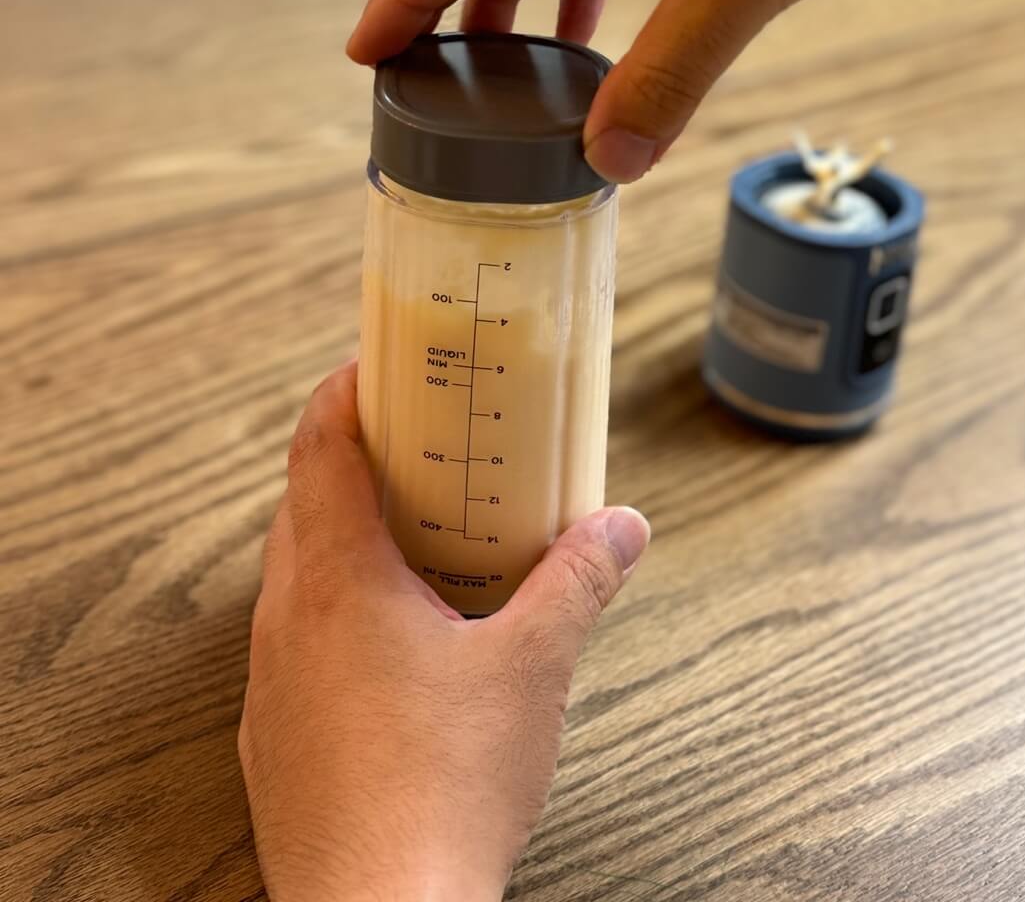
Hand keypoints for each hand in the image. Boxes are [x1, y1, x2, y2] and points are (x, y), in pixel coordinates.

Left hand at [239, 364, 649, 901]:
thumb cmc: (445, 789)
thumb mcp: (533, 668)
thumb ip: (577, 583)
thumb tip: (622, 528)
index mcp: (337, 580)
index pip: (316, 449)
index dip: (340, 394)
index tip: (371, 366)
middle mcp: (288, 621)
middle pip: (300, 506)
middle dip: (351, 465)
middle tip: (414, 448)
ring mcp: (271, 685)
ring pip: (295, 579)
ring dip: (343, 543)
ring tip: (415, 544)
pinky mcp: (275, 741)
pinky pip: (298, 646)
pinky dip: (338, 615)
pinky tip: (398, 650)